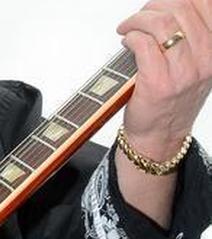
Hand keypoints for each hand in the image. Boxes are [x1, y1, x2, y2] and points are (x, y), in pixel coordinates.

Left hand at [117, 0, 211, 157]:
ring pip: (161, 23)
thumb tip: (170, 6)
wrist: (161, 135)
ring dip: (137, 20)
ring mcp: (184, 72)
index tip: (160, 6)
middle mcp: (206, 59)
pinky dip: (130, 37)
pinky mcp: (159, 83)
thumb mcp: (197, 62)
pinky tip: (127, 42)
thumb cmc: (174, 97)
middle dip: (152, 7)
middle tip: (138, 18)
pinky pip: (143, 44)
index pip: (203, 4)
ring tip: (128, 28)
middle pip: (180, 8)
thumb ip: (192, 34)